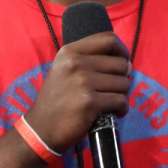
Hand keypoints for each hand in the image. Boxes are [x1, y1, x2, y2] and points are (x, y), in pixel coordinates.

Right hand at [26, 32, 131, 150]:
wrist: (41, 128)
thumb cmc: (56, 99)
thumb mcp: (64, 70)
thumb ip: (89, 60)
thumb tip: (126, 63)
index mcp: (69, 52)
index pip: (108, 39)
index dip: (122, 50)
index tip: (123, 62)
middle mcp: (75, 63)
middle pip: (120, 63)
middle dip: (123, 78)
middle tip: (114, 89)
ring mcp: (83, 82)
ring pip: (123, 83)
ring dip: (122, 95)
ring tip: (111, 102)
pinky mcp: (90, 102)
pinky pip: (121, 101)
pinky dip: (122, 109)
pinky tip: (114, 113)